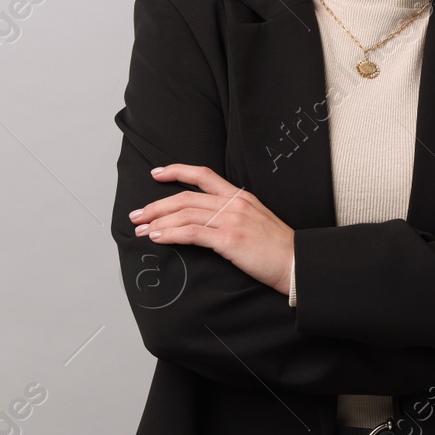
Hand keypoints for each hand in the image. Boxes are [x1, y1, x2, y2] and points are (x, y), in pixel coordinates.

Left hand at [128, 163, 296, 295]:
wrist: (297, 263)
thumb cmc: (278, 248)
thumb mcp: (256, 221)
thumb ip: (234, 215)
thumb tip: (207, 221)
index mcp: (240, 196)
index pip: (203, 174)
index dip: (177, 171)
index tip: (157, 173)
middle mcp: (234, 204)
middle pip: (185, 197)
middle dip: (156, 205)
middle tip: (137, 215)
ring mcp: (231, 220)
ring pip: (185, 214)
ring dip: (157, 222)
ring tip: (140, 230)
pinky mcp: (229, 240)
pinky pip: (192, 233)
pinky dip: (170, 234)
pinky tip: (157, 238)